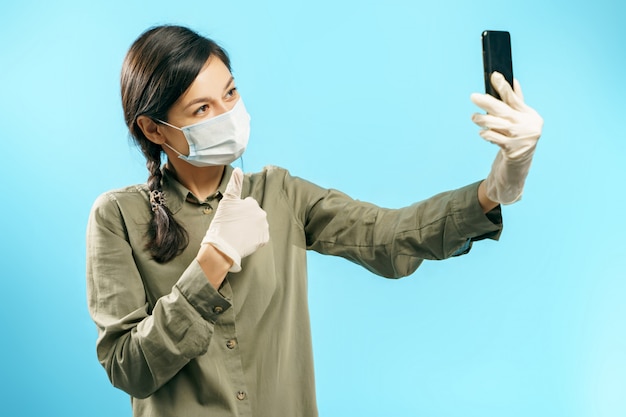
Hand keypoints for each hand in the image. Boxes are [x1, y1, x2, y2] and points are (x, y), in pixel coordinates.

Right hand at [201, 168, 269, 271]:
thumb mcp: (227, 201)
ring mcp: (264, 228)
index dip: (238, 211)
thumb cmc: (222, 223)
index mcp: (252, 203)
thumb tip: (238, 169)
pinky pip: (260, 237)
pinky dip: (253, 239)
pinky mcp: (264, 240)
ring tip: (238, 233)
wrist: (223, 247)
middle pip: (254, 214)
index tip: (231, 217)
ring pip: (257, 225)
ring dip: (250, 228)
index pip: (247, 204)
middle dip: (246, 219)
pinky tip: (244, 240)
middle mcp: (261, 214)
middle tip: (234, 226)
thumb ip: (235, 184)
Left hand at [470, 72, 543, 203]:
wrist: (520, 164)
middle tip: (473, 96)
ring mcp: (519, 138)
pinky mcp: (511, 149)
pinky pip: (494, 138)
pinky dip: (487, 134)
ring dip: (483, 120)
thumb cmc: (519, 136)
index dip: (504, 86)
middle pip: (503, 110)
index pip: (514, 98)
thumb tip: (513, 81)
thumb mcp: (522, 119)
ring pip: (496, 125)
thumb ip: (516, 101)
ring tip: (474, 118)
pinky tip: (482, 133)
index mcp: (529, 114)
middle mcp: (527, 125)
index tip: (495, 75)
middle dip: (487, 102)